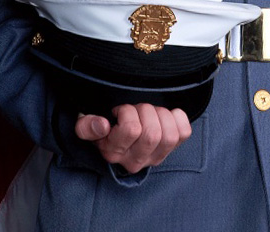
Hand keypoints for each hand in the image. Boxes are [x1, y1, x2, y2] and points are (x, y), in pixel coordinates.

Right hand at [75, 104, 191, 173]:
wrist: (115, 134)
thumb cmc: (101, 126)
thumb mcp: (86, 125)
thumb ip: (87, 126)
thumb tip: (102, 125)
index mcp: (114, 152)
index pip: (131, 130)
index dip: (127, 112)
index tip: (119, 111)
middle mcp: (135, 160)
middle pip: (152, 134)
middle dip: (145, 111)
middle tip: (137, 109)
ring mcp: (155, 157)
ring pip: (169, 135)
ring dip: (161, 115)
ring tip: (150, 112)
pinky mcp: (170, 150)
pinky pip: (183, 133)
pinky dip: (177, 118)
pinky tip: (165, 115)